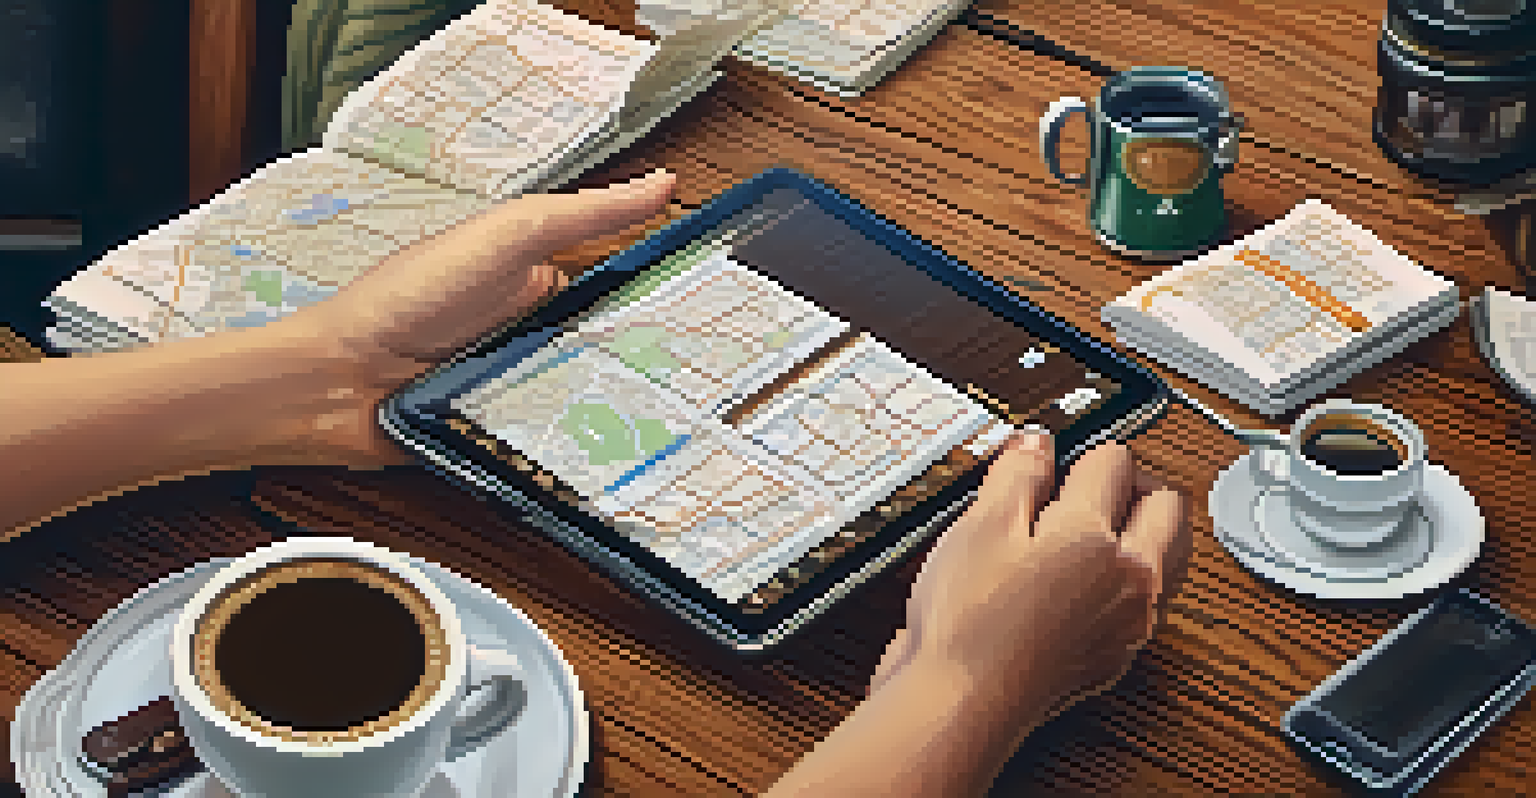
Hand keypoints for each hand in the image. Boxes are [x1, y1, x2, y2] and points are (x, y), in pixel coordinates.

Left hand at [271, 170, 676, 468]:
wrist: (340, 383)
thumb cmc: (408, 298)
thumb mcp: (507, 238)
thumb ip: (583, 215)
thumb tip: (661, 185)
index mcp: (537, 277)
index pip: (618, 281)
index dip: (663, 290)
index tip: (718, 304)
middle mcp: (534, 330)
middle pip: (615, 347)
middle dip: (655, 359)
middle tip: (711, 371)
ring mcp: (522, 384)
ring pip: (596, 397)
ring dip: (625, 405)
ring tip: (678, 412)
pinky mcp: (508, 433)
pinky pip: (562, 439)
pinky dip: (585, 444)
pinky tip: (622, 450)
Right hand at [868, 430, 1190, 720]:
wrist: (959, 702)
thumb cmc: (969, 622)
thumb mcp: (980, 524)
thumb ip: (1017, 473)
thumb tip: (1035, 444)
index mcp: (1103, 539)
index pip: (1114, 462)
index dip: (1074, 453)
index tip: (1048, 462)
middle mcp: (1133, 582)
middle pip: (1168, 508)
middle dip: (1133, 485)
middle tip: (1087, 487)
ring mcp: (1130, 625)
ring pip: (1168, 558)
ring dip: (1142, 534)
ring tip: (1089, 532)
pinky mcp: (1114, 657)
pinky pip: (1143, 604)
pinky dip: (1124, 583)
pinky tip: (1077, 584)